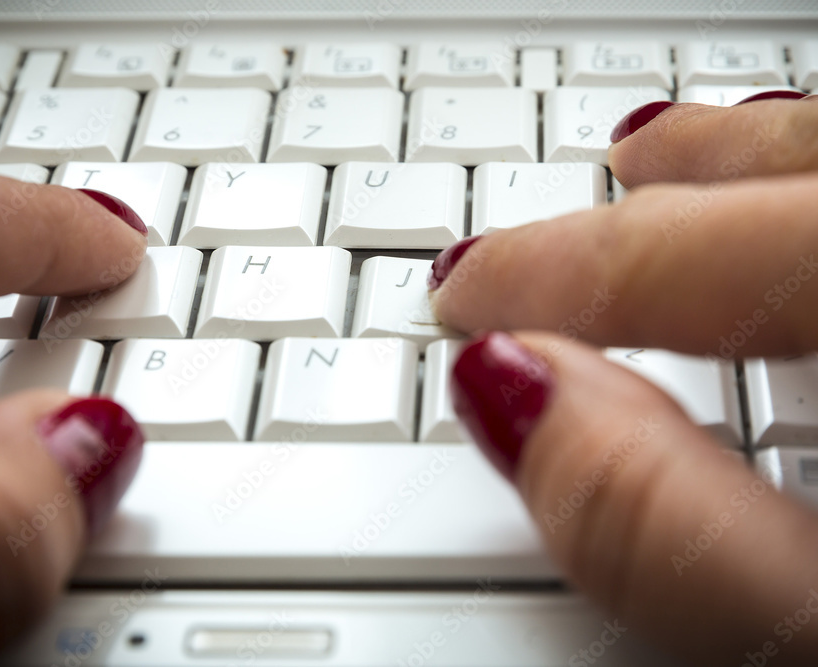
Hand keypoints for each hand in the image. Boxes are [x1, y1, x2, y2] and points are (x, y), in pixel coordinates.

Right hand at [430, 93, 817, 664]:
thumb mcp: (816, 638)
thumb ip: (672, 532)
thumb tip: (512, 397)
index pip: (694, 264)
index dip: (554, 275)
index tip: (463, 295)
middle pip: (795, 184)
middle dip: (664, 194)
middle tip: (554, 208)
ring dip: (753, 163)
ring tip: (666, 157)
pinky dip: (813, 201)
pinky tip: (789, 221)